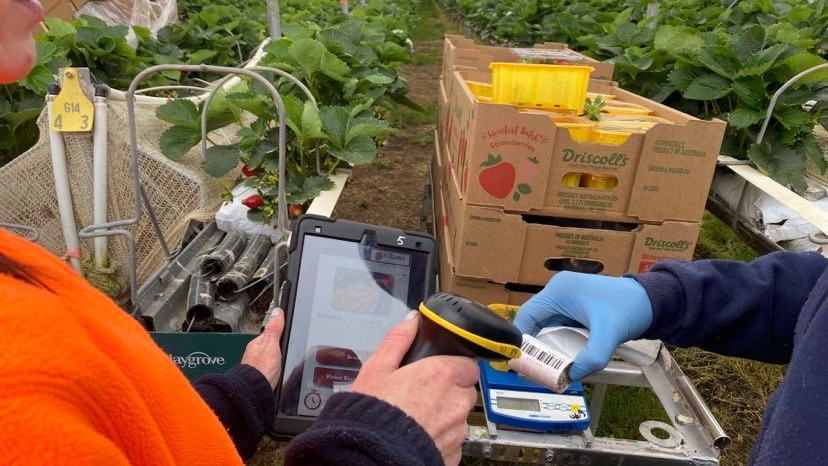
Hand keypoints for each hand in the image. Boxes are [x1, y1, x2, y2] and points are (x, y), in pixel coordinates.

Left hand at [241, 308, 284, 389]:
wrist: (255, 391)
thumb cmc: (261, 370)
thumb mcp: (272, 345)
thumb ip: (275, 329)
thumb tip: (277, 311)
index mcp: (258, 344)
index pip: (270, 333)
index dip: (279, 332)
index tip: (285, 329)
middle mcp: (255, 354)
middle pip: (270, 346)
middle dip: (278, 346)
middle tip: (286, 346)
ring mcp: (257, 365)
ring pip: (269, 357)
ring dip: (275, 358)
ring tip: (283, 358)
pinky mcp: (262, 376)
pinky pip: (270, 367)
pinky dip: (274, 367)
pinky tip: (278, 370)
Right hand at [351, 311, 478, 465]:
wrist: (371, 455)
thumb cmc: (373, 413)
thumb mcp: (377, 369)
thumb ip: (398, 340)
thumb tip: (411, 321)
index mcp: (441, 375)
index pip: (468, 364)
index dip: (454, 366)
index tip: (439, 371)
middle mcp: (456, 402)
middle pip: (466, 390)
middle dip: (451, 391)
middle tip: (424, 394)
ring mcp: (457, 431)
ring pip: (461, 417)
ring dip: (446, 416)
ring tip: (419, 418)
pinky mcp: (454, 454)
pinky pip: (453, 441)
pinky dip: (441, 438)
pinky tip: (420, 436)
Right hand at [513, 272, 652, 379]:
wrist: (652, 300)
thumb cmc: (628, 309)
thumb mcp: (608, 336)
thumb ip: (590, 359)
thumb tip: (571, 376)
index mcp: (559, 291)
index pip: (527, 315)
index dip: (520, 338)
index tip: (519, 359)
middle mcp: (558, 291)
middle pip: (534, 320)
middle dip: (532, 344)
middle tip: (532, 366)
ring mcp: (567, 297)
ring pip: (546, 323)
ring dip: (544, 342)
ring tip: (544, 364)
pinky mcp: (575, 305)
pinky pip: (558, 323)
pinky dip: (557, 339)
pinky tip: (560, 355)